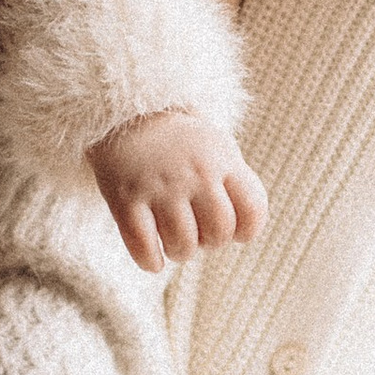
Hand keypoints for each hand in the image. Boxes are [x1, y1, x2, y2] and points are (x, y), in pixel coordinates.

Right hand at [91, 109, 268, 271]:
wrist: (122, 113)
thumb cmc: (178, 142)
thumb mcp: (216, 147)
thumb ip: (234, 183)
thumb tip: (244, 230)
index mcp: (222, 160)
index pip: (253, 209)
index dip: (247, 230)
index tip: (234, 230)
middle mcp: (194, 173)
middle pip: (219, 232)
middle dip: (211, 243)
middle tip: (198, 235)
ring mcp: (159, 186)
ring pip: (182, 244)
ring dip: (180, 252)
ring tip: (174, 244)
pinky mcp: (125, 199)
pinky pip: (144, 246)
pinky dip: (150, 261)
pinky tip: (152, 259)